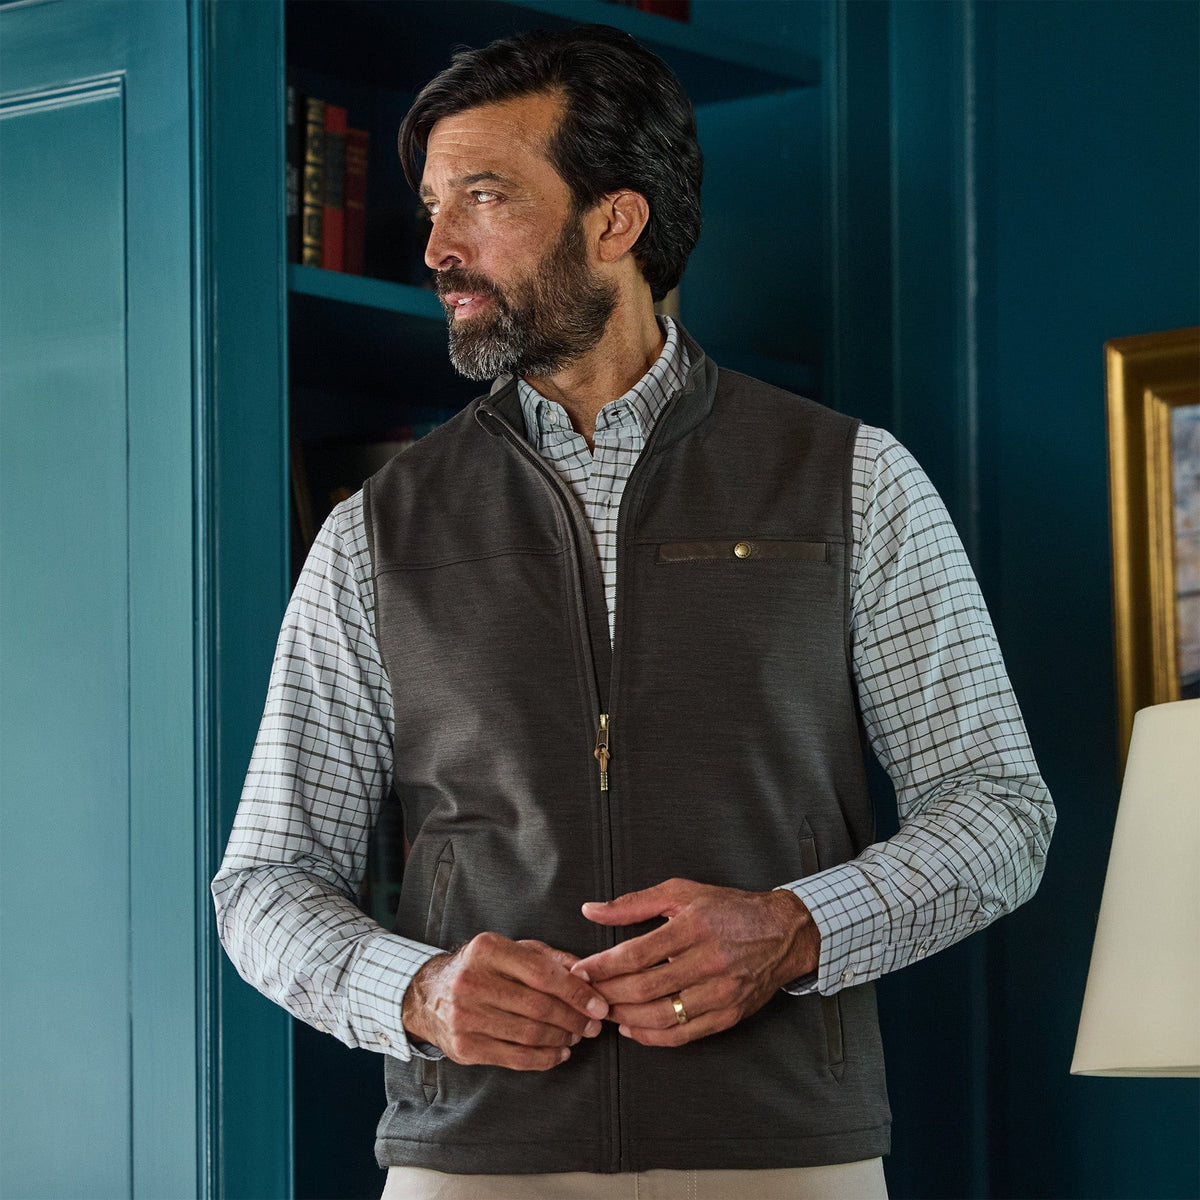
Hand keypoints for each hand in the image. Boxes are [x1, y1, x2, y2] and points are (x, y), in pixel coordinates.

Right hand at [401, 934, 608, 1070]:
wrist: (429, 994)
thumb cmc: (482, 968)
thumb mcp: (512, 949)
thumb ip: (550, 958)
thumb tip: (587, 973)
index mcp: (487, 949)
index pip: (542, 974)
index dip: (576, 992)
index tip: (599, 1005)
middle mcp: (472, 981)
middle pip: (538, 1007)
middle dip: (574, 1019)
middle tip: (593, 1025)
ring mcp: (465, 1016)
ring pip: (529, 1035)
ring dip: (562, 1039)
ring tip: (577, 1036)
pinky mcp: (464, 1047)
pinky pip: (515, 1058)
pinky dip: (544, 1058)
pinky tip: (559, 1053)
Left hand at [570, 878, 817, 1046]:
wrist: (784, 932)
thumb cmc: (728, 908)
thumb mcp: (682, 893)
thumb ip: (634, 904)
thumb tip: (591, 911)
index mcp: (694, 926)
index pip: (637, 953)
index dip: (603, 965)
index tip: (579, 970)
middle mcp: (709, 961)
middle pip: (646, 987)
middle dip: (609, 994)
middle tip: (586, 994)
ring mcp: (721, 992)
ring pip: (662, 1015)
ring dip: (625, 1017)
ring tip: (603, 1011)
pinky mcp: (730, 1015)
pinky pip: (684, 1034)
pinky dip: (653, 1036)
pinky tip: (631, 1027)